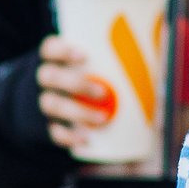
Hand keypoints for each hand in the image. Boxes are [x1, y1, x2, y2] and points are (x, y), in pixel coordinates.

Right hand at [38, 36, 114, 151]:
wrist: (43, 108)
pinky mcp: (43, 126)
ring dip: (78, 111)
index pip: (49, 48)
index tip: (84, 56)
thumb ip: (105, 65)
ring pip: (50, 104)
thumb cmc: (76, 79)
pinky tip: (86, 139)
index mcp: (50, 60)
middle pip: (49, 76)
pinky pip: (52, 131)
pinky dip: (69, 136)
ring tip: (102, 118)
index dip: (63, 50)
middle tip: (103, 92)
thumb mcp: (82, 66)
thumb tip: (149, 65)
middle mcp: (42, 80)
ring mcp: (39, 103)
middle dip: (76, 84)